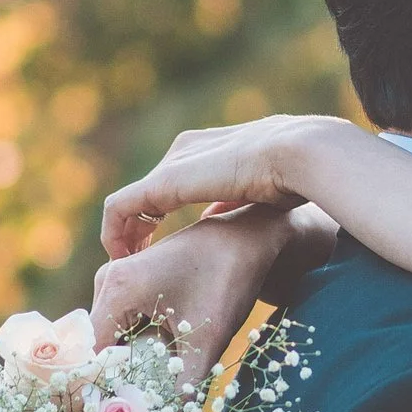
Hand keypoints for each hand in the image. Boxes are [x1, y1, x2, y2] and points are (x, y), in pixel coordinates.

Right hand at [90, 203, 296, 385]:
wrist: (246, 239)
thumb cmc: (229, 279)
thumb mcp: (208, 339)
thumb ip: (187, 386)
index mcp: (117, 289)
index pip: (89, 353)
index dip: (100, 388)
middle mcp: (108, 281)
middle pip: (98, 346)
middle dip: (115, 379)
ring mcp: (117, 279)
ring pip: (111, 337)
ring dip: (128, 364)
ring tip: (147, 395)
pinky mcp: (130, 283)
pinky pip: (121, 324)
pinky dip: (136, 347)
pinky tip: (157, 367)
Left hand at [98, 114, 340, 260]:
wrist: (296, 155)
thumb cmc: (293, 175)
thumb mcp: (258, 191)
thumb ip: (232, 202)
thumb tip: (215, 219)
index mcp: (208, 148)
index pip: (170, 183)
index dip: (159, 216)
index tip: (160, 246)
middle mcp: (184, 151)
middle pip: (146, 193)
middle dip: (139, 228)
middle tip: (139, 260)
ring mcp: (172, 165)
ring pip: (128, 203)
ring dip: (124, 235)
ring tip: (128, 264)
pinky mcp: (163, 183)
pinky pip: (120, 209)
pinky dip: (115, 235)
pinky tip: (123, 259)